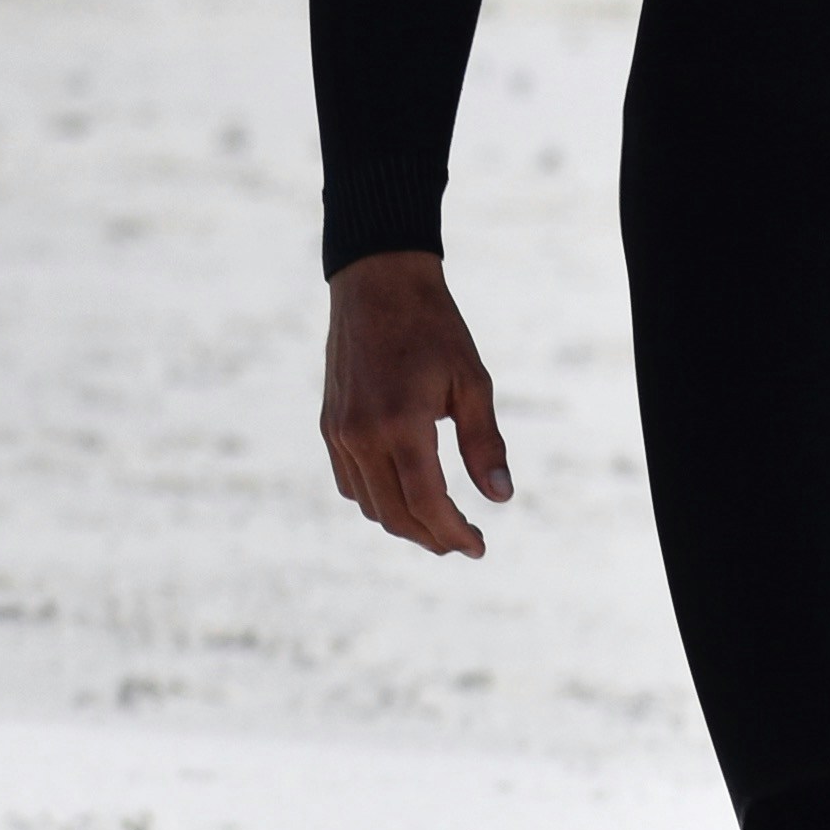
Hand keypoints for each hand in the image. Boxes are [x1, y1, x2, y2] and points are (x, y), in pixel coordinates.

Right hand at [321, 250, 511, 557]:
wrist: (377, 281)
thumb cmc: (434, 326)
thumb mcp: (472, 380)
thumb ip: (484, 443)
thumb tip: (500, 497)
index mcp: (401, 424)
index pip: (427, 504)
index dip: (454, 534)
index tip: (479, 547)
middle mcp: (362, 435)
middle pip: (396, 515)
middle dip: (432, 537)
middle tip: (463, 541)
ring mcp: (339, 432)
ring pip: (370, 505)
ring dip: (404, 522)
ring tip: (439, 522)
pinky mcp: (329, 425)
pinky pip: (350, 482)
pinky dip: (377, 499)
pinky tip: (404, 492)